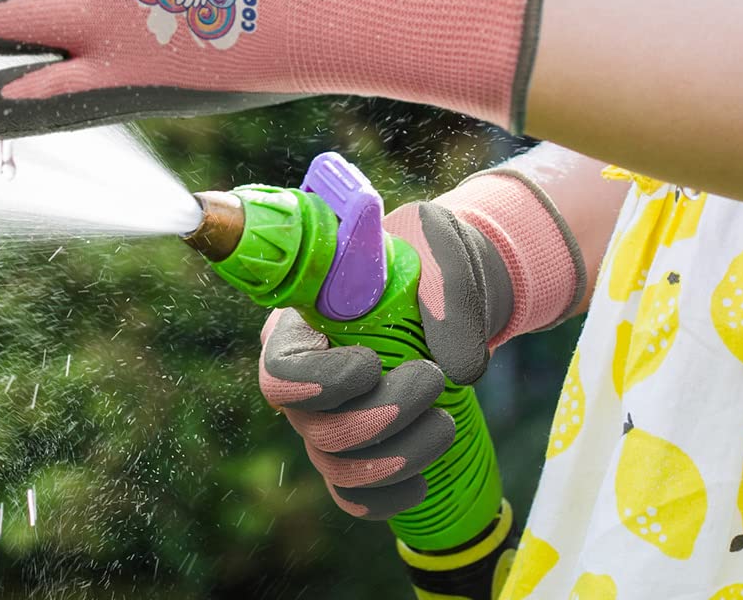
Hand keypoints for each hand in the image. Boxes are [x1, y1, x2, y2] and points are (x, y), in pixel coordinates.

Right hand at [258, 198, 514, 519]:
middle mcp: (306, 380)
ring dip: (397, 458)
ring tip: (446, 423)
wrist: (455, 290)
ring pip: (339, 468)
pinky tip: (424, 480)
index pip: (280, 372)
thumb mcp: (441, 244)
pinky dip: (388, 498)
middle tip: (434, 380)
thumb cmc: (432, 257)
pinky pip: (355, 498)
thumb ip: (448, 292)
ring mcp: (329, 421)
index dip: (319, 383)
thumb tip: (461, 369)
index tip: (372, 365)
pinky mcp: (359, 452)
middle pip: (316, 429)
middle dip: (381, 418)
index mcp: (303, 323)